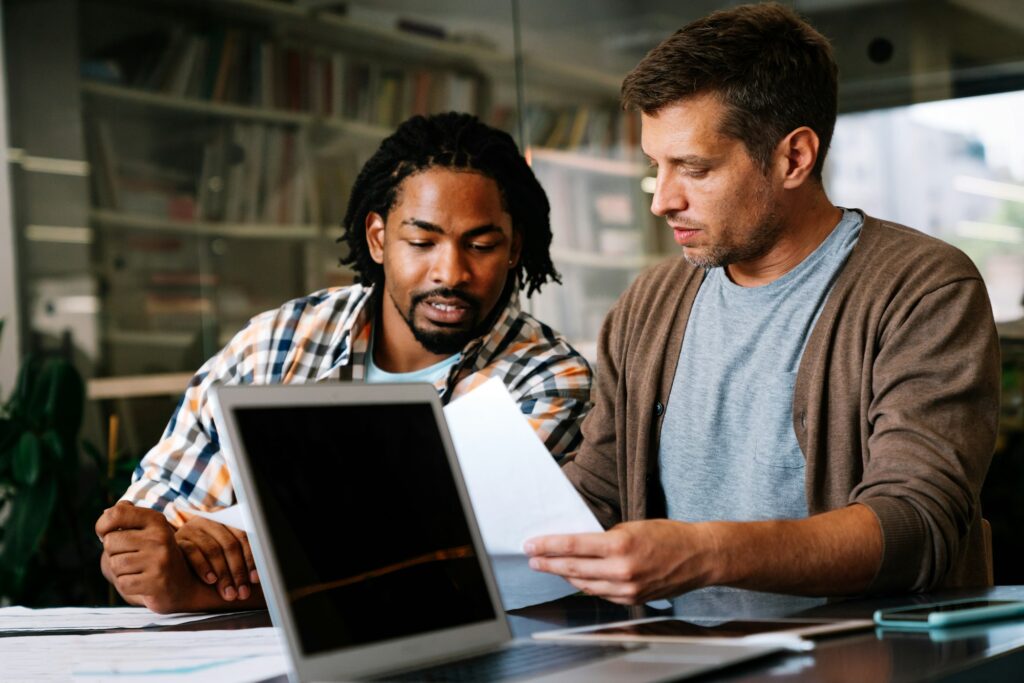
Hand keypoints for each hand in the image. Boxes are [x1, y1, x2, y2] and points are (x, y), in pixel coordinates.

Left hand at [96, 501, 200, 612]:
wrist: (181, 582)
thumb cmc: (156, 553)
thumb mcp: (148, 530)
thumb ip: (128, 517)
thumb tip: (105, 512)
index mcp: (156, 520)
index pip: (117, 513)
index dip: (102, 525)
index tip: (105, 534)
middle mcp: (160, 537)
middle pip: (110, 541)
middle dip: (113, 552)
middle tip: (130, 556)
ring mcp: (160, 559)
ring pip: (115, 564)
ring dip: (120, 570)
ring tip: (137, 569)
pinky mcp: (157, 581)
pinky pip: (123, 583)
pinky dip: (127, 585)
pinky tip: (141, 582)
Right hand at [175, 516, 257, 601]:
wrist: (171, 556)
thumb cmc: (208, 558)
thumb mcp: (225, 552)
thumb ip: (240, 557)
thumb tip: (257, 577)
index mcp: (226, 518)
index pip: (243, 536)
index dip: (251, 559)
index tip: (255, 579)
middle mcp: (209, 520)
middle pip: (229, 545)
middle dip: (238, 572)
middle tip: (242, 592)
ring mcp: (192, 528)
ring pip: (212, 549)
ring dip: (223, 574)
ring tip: (228, 592)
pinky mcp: (177, 540)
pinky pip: (192, 552)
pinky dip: (203, 567)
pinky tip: (210, 580)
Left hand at [524, 520, 716, 604]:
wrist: (699, 556)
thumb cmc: (668, 535)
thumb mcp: (632, 526)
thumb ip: (604, 537)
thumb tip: (578, 543)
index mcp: (620, 545)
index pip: (573, 546)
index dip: (548, 546)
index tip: (531, 545)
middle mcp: (621, 570)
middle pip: (573, 569)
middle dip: (548, 563)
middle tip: (532, 558)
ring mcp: (626, 589)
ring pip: (584, 584)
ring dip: (564, 576)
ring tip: (549, 567)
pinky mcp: (632, 599)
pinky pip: (600, 593)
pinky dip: (586, 585)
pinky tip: (576, 578)